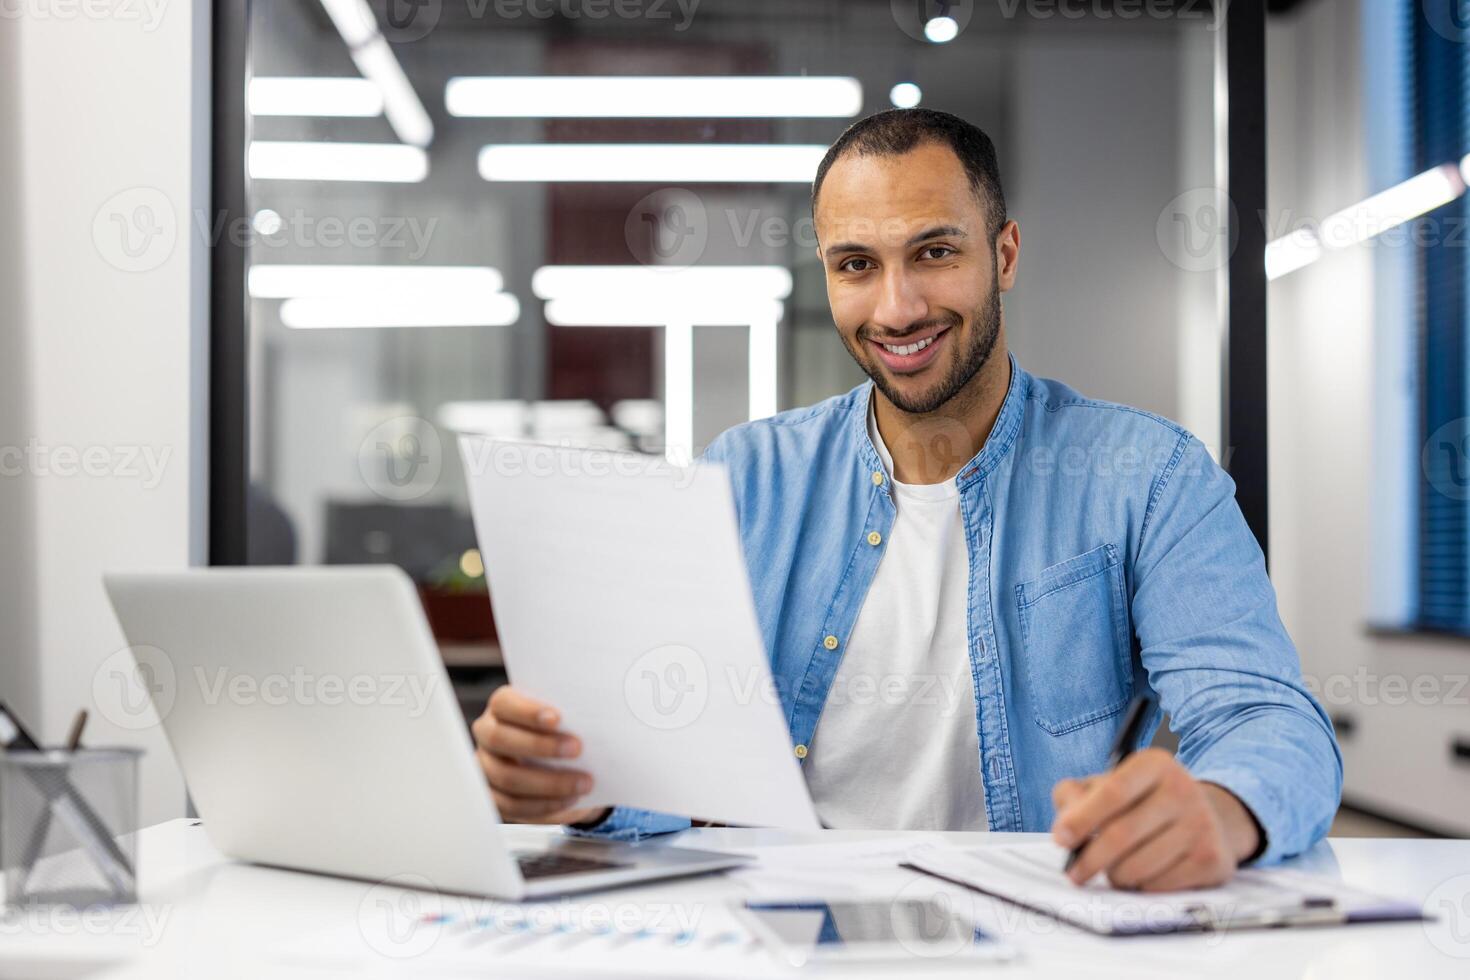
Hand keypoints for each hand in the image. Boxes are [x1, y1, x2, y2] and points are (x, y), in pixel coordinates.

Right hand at [471, 686, 608, 826]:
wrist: (561, 764)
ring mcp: (486, 766)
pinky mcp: (493, 797)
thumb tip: (597, 718)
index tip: (557, 718)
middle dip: (540, 746)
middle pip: (501, 739)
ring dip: (549, 783)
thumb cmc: (562, 732)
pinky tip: (569, 800)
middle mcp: (487, 733)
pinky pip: (512, 806)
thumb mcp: (566, 718)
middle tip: (577, 749)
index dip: (528, 712)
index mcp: (502, 706)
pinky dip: (544, 805)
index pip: (504, 703)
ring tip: (583, 783)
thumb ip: (570, 715)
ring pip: (507, 777)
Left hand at [1050, 748, 1259, 891]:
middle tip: (1074, 872)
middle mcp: (1183, 789)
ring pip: (1138, 866)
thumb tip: (1064, 829)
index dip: (1082, 819)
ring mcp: (1201, 825)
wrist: (1205, 819)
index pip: (1113, 792)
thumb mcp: (1107, 785)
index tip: (1060, 839)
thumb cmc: (1140, 802)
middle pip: (1121, 835)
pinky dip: (1140, 887)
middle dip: (1089, 859)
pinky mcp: (1212, 860)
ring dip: (1114, 876)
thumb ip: (1074, 796)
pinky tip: (1143, 874)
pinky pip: (1158, 886)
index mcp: (1154, 764)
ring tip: (1113, 869)